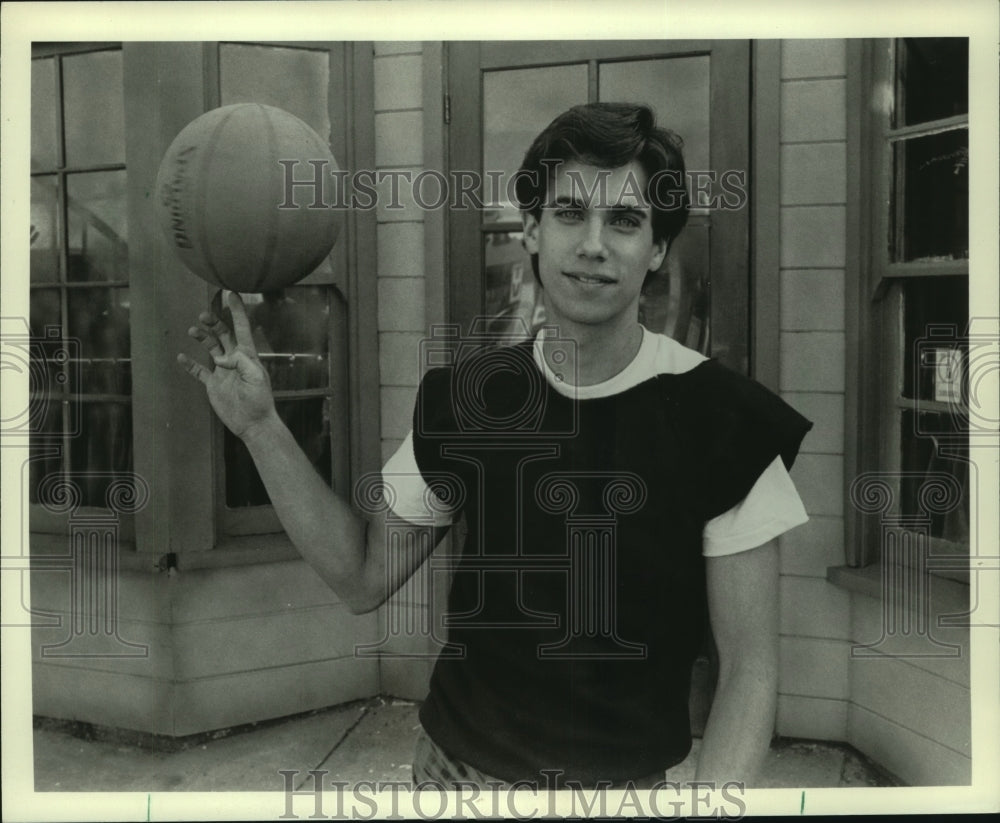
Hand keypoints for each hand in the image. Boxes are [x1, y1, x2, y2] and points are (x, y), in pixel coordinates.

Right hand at [178, 292, 276, 439]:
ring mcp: (223, 371)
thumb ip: (242, 362)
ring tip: (192, 330)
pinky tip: (180, 356)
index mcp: (248, 355)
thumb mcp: (256, 377)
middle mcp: (235, 359)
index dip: (237, 310)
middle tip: (203, 314)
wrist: (253, 423)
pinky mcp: (213, 384)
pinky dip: (190, 363)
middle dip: (214, 322)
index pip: (241, 327)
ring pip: (211, 348)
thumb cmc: (260, 400)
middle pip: (223, 334)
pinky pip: (199, 370)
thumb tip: (222, 356)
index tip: (231, 293)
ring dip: (202, 337)